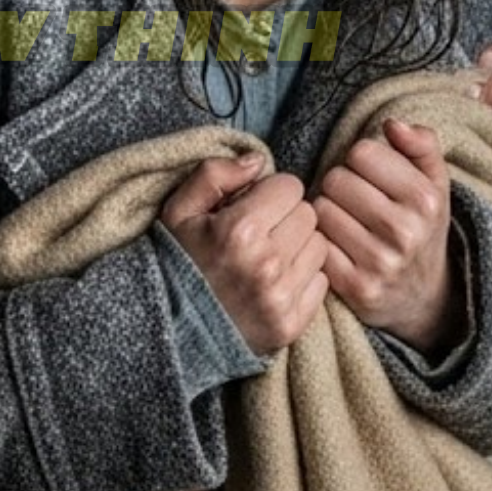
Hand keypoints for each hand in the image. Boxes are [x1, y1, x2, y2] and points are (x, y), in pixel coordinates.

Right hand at [160, 153, 327, 354]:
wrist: (170, 329)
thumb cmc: (177, 262)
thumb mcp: (178, 210)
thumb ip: (214, 174)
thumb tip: (258, 161)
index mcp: (240, 230)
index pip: (290, 186)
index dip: (271, 192)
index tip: (253, 207)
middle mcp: (265, 264)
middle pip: (308, 215)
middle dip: (287, 217)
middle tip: (262, 232)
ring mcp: (280, 298)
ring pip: (319, 246)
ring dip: (298, 247)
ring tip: (268, 257)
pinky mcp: (291, 324)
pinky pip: (322, 282)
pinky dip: (303, 279)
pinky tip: (275, 282)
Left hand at [314, 119, 464, 357]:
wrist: (424, 297)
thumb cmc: (421, 227)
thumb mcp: (434, 184)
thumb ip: (421, 144)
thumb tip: (391, 124)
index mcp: (425, 199)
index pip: (361, 152)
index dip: (360, 160)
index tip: (370, 176)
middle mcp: (405, 232)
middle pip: (335, 179)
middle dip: (339, 185)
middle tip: (353, 201)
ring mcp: (380, 263)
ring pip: (321, 210)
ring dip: (327, 211)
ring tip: (346, 222)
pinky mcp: (356, 288)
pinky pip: (315, 244)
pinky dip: (320, 241)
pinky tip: (338, 246)